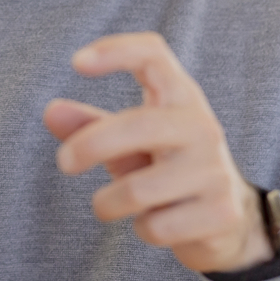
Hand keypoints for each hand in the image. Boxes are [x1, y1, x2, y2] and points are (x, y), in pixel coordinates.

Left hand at [44, 32, 271, 274]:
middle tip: (63, 162)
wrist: (229, 218)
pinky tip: (157, 223)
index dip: (117, 50)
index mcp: (180, 99)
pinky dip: (143, 230)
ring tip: (110, 205)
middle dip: (91, 145)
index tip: (76, 63)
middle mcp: (202, 127)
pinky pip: (156, 227)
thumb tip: (50, 111)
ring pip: (138, 190)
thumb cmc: (167, 168)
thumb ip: (91, 127)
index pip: (154, 56)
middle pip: (140, 124)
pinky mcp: (221, 212)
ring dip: (108, 203)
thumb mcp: (130, 142)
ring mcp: (215, 170)